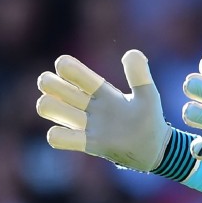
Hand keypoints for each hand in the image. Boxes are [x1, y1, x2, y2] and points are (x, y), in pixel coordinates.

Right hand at [36, 50, 196, 181]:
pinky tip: (71, 135)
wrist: (154, 148)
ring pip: (48, 107)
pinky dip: (57, 135)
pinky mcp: (88, 144)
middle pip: (51, 85)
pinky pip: (58, 138)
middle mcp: (88, 105)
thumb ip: (140, 74)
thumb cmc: (149, 119)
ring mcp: (86, 125)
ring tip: (72, 113)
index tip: (66, 67)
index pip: (72, 71)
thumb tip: (130, 54)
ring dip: (50, 106)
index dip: (66, 67)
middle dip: (50, 83)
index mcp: (101, 90)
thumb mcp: (148, 94)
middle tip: (67, 92)